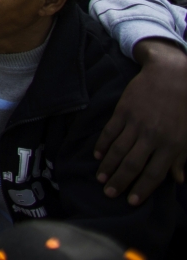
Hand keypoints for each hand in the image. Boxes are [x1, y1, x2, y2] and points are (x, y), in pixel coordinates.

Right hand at [96, 39, 186, 204]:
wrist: (172, 75)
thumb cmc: (184, 107)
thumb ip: (181, 157)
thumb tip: (178, 179)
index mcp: (171, 145)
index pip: (154, 173)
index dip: (142, 189)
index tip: (131, 201)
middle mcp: (152, 137)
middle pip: (132, 164)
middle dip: (120, 181)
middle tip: (109, 193)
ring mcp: (136, 123)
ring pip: (119, 150)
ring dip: (108, 165)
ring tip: (101, 178)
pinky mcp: (123, 111)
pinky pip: (110, 131)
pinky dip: (103, 144)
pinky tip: (98, 154)